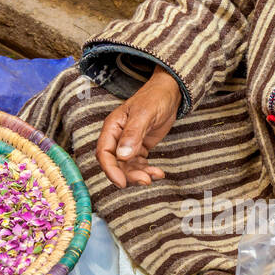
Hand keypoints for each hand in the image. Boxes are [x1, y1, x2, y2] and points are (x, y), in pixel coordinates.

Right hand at [95, 68, 181, 186]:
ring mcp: (128, 144)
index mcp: (113, 127)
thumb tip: (122, 155)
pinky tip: (159, 173)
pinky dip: (147, 171)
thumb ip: (133, 134)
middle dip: (129, 175)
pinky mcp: (139, 148)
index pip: (104, 153)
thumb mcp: (144, 114)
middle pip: (116, 164)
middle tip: (145, 181)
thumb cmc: (155, 98)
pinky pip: (139, 165)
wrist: (170, 92)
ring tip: (156, 175)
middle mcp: (118, 137)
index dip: (110, 170)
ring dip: (140, 175)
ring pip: (128, 167)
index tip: (121, 182)